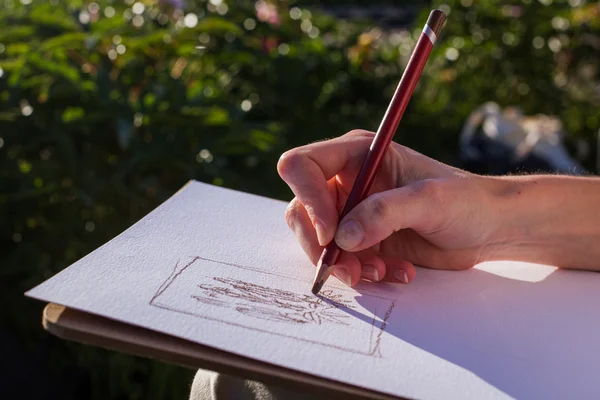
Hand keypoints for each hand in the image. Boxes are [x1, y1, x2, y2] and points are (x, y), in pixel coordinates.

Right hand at [277, 130, 501, 285]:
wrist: (489, 229)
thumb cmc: (466, 201)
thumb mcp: (429, 201)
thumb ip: (384, 213)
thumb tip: (341, 238)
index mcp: (357, 155)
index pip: (303, 165)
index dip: (307, 198)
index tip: (330, 233)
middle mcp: (347, 181)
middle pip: (301, 209)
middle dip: (319, 243)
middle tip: (348, 267)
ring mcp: (352, 212)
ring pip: (316, 241)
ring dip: (341, 264)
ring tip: (380, 272)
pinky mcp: (361, 240)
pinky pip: (340, 260)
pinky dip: (360, 273)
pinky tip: (395, 271)